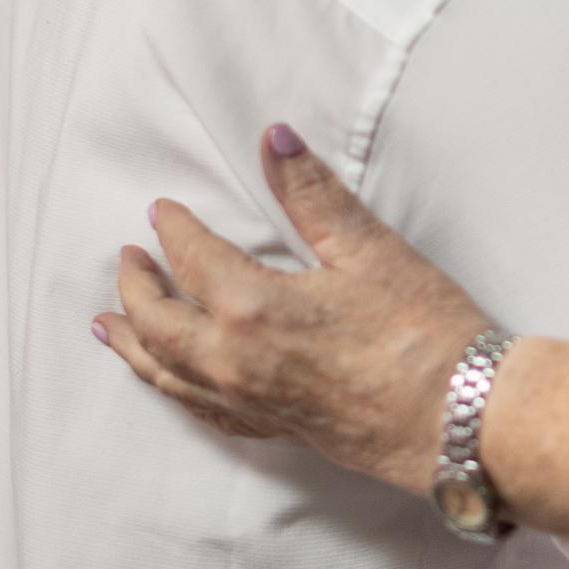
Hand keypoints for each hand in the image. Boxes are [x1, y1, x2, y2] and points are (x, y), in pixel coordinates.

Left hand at [93, 125, 493, 491]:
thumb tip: (274, 138)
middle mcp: (235, 362)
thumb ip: (313, 194)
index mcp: (252, 309)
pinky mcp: (274, 429)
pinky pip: (202, 411)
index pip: (192, 259)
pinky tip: (175, 383)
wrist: (461, 419)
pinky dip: (174, 389)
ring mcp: (250, 402)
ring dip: (133, 346)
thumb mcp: (371, 251)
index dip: (174, 230)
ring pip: (168, 373)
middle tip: (127, 259)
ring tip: (108, 328)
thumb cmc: (424, 333)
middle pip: (159, 323)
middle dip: (135, 289)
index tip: (163, 210)